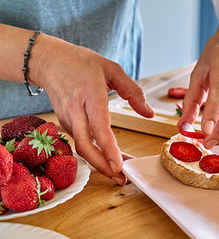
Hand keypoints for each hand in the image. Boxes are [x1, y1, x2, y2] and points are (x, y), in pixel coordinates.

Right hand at [32, 35, 153, 184]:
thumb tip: (149, 114)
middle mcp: (76, 111)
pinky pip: (81, 143)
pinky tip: (109, 159)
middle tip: (121, 178)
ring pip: (83, 148)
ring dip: (100, 164)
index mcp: (90, 95)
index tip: (119, 165)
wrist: (48, 61)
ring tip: (120, 173)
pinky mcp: (65, 124)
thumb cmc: (81, 63)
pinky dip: (95, 154)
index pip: (98, 127)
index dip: (108, 149)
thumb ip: (133, 92)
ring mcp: (68, 119)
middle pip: (85, 146)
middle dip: (103, 167)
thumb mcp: (112, 69)